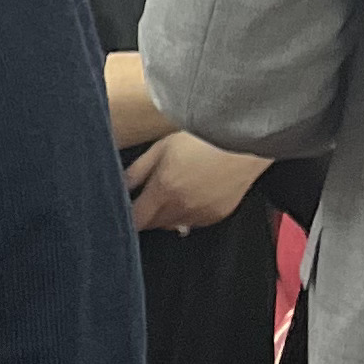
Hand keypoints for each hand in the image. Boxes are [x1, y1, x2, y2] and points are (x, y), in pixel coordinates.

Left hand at [126, 131, 269, 234]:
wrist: (243, 141)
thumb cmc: (203, 139)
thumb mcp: (161, 148)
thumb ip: (137, 171)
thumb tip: (120, 186)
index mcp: (164, 190)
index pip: (136, 220)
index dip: (127, 216)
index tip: (124, 209)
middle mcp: (182, 207)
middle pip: (153, 224)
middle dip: (146, 213)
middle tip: (148, 193)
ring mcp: (201, 214)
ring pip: (173, 225)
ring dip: (167, 214)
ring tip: (173, 190)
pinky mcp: (217, 216)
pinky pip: (194, 222)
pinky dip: (188, 213)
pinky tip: (192, 193)